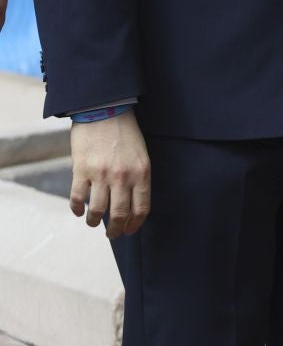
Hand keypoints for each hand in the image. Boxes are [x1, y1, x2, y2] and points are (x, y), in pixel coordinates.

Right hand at [69, 110, 150, 238]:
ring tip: (92, 223)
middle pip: (119, 214)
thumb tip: (130, 203)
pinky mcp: (81, 170)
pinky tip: (78, 211)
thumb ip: (137, 178)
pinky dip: (77, 209)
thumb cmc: (126, 133)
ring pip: (97, 211)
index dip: (135, 224)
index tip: (129, 230)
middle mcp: (123, 177)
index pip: (141, 208)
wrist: (105, 110)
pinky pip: (77, 198)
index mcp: (142, 173)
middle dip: (116, 230)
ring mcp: (101, 175)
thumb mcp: (141, 155)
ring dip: (94, 222)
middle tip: (112, 234)